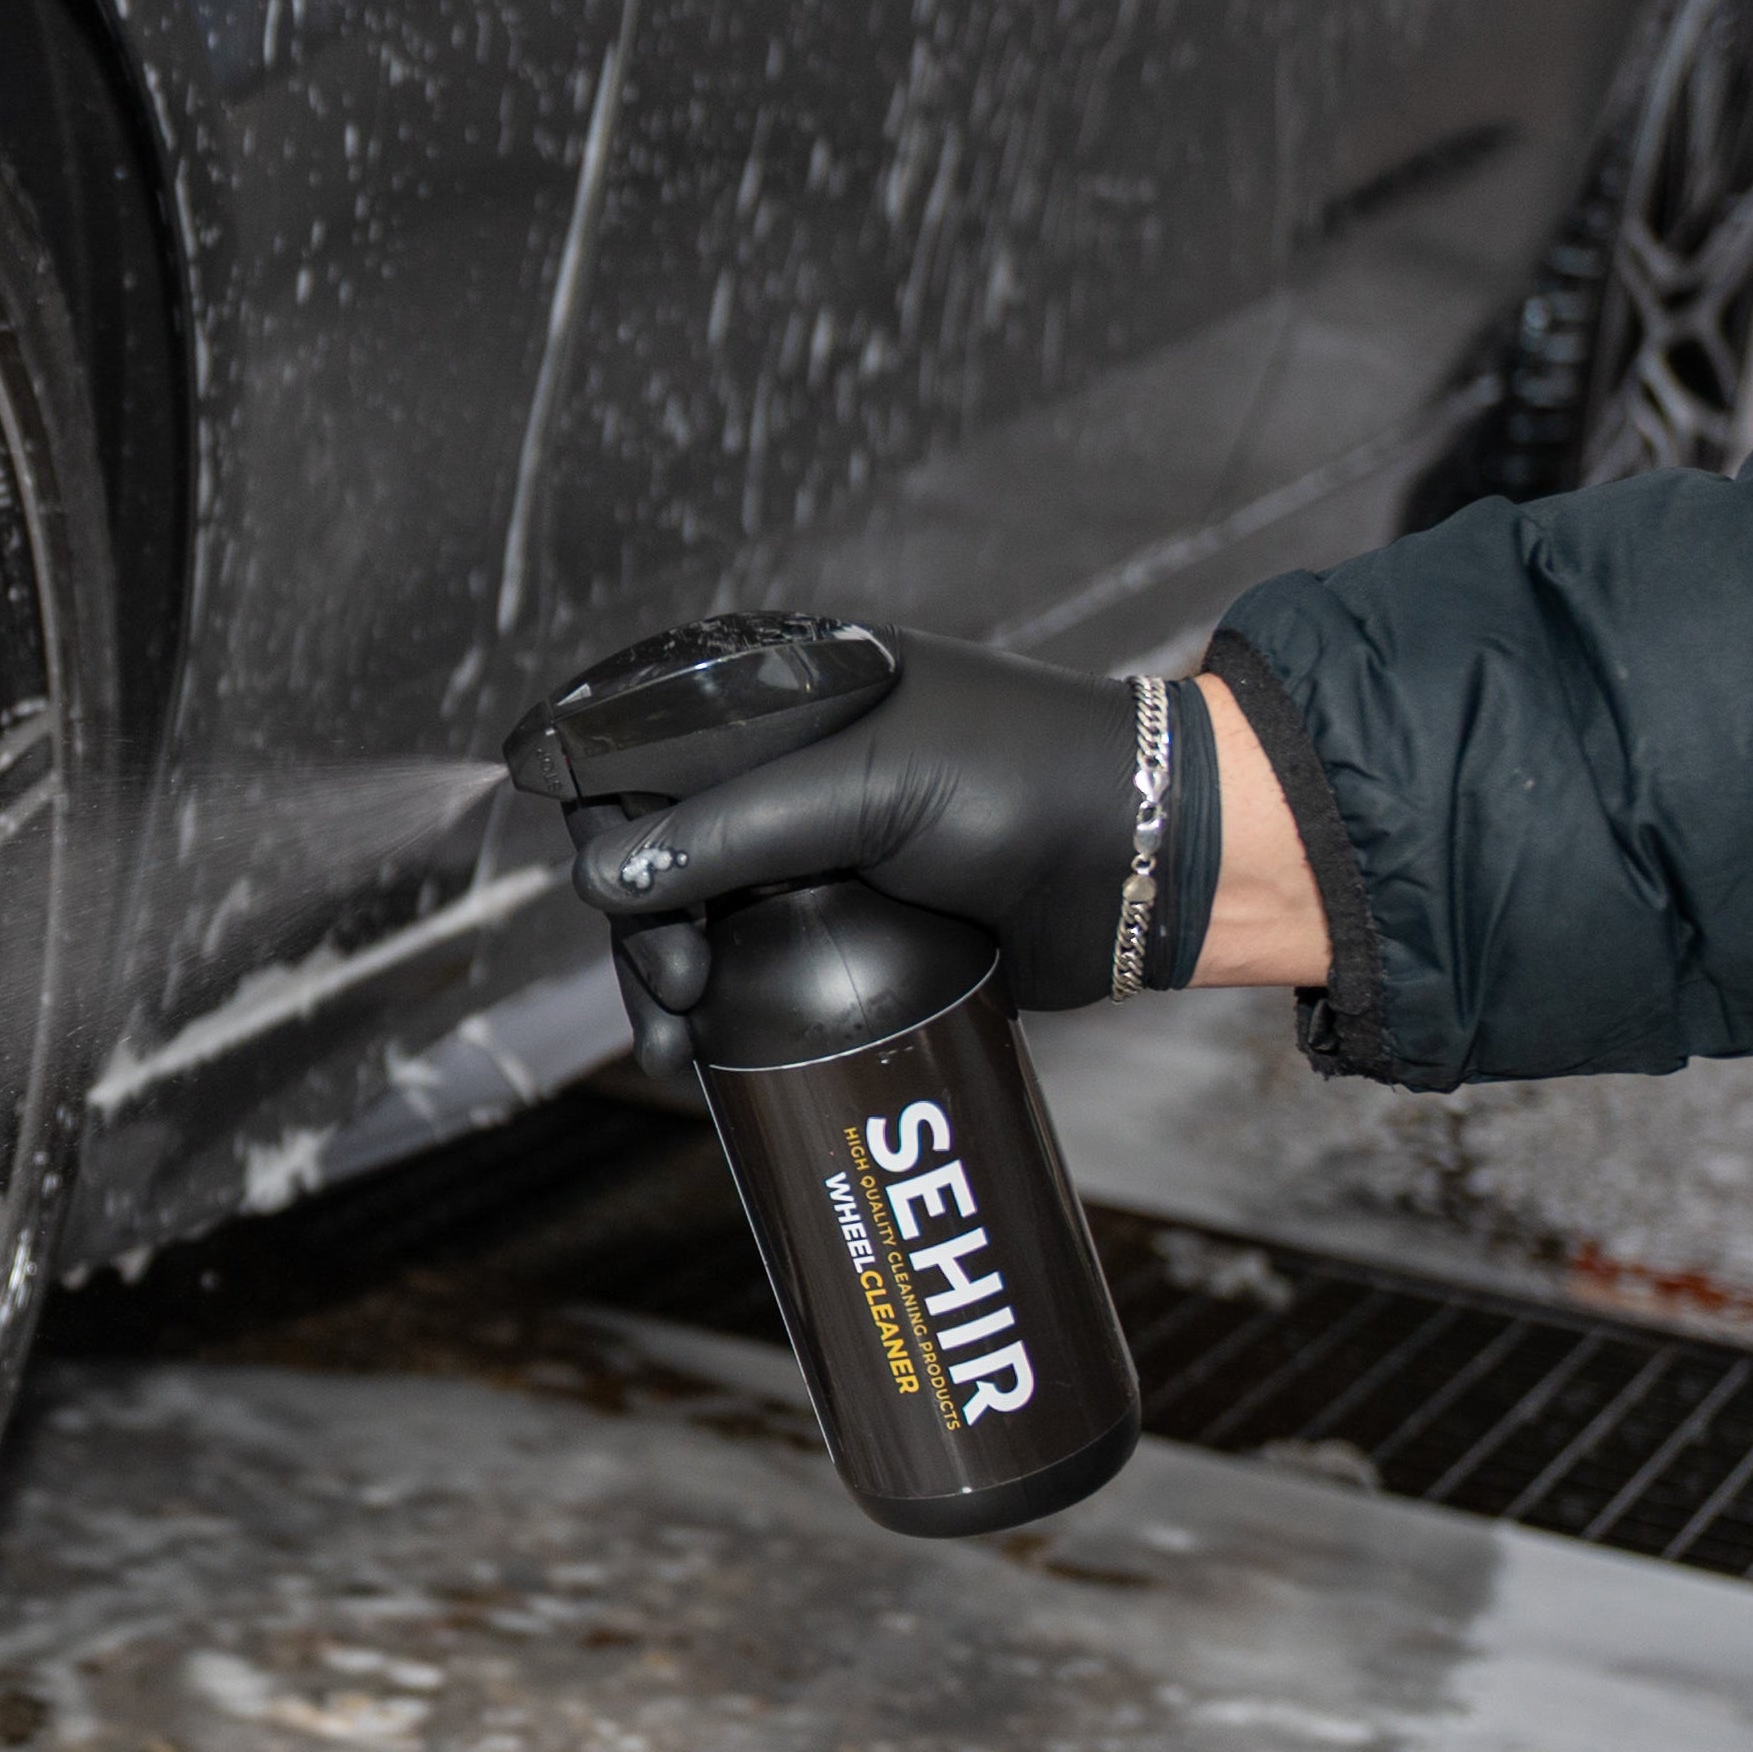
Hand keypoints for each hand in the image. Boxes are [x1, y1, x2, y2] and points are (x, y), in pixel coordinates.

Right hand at [567, 632, 1162, 1070]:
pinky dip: (713, 1014)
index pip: (643, 740)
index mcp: (787, 696)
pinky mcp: (845, 927)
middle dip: (641, 922)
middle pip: (654, 846)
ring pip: (690, 918)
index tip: (599, 885)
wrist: (1153, 866)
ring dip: (664, 983)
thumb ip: (732, 830)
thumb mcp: (870, 790)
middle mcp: (787, 770)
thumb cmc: (1030, 783)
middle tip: (678, 981)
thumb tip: (602, 878)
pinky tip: (699, 1055)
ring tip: (675, 1045)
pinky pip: (750, 968)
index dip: (598, 807)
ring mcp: (813, 854)